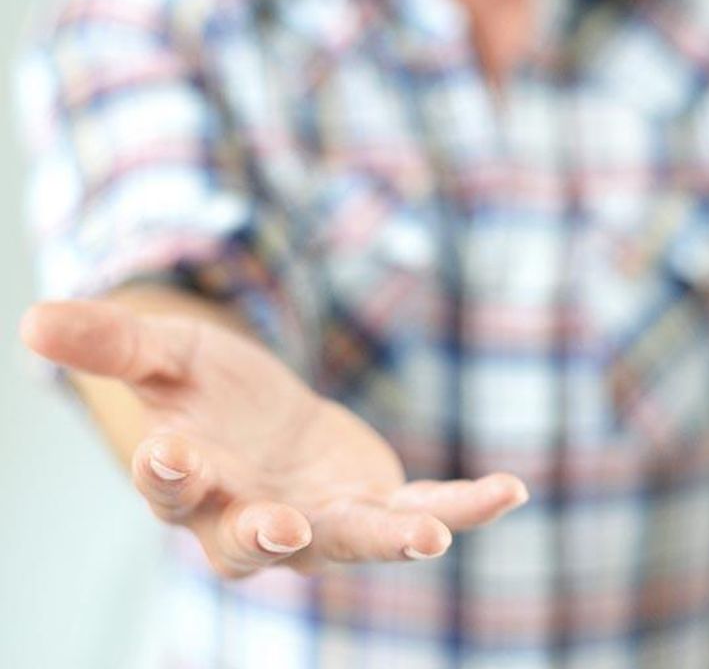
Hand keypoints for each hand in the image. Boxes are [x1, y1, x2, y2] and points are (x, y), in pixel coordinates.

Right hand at [20, 300, 527, 577]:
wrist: (264, 420)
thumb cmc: (206, 393)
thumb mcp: (164, 354)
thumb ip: (110, 343)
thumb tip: (32, 319)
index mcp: (194, 485)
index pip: (173, 492)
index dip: (168, 476)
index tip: (168, 452)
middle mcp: (257, 516)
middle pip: (258, 541)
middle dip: (270, 536)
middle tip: (282, 530)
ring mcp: (324, 519)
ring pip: (353, 539)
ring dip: (389, 538)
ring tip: (428, 533)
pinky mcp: (377, 505)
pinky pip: (425, 510)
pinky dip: (464, 506)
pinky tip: (510, 488)